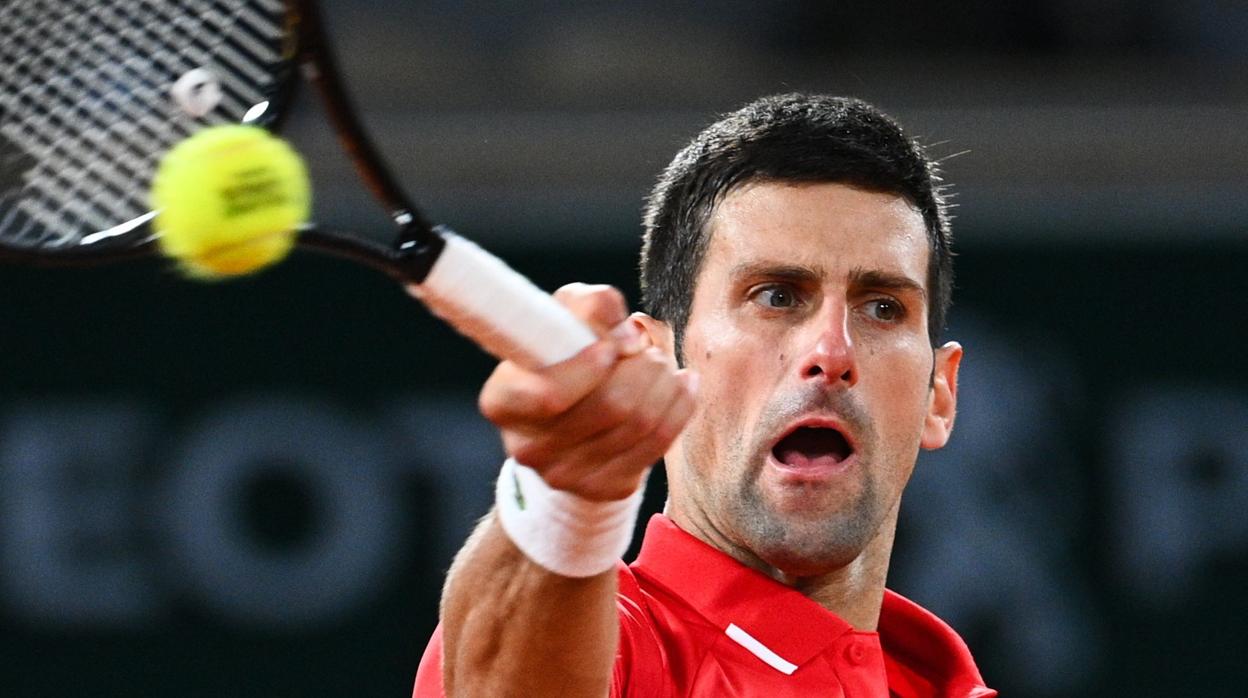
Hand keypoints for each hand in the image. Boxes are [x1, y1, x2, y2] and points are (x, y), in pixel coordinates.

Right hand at [479, 283, 696, 500]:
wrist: (573, 413)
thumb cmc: (565, 353)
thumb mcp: (567, 317)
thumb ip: (590, 306)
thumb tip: (625, 331)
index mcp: (503, 401)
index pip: (550, 394)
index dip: (589, 367)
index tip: (613, 344)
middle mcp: (528, 447)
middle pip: (610, 407)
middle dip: (643, 368)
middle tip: (648, 350)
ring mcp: (565, 475)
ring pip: (640, 424)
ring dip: (664, 384)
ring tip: (663, 364)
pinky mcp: (604, 488)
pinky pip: (658, 445)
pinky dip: (679, 407)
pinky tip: (682, 386)